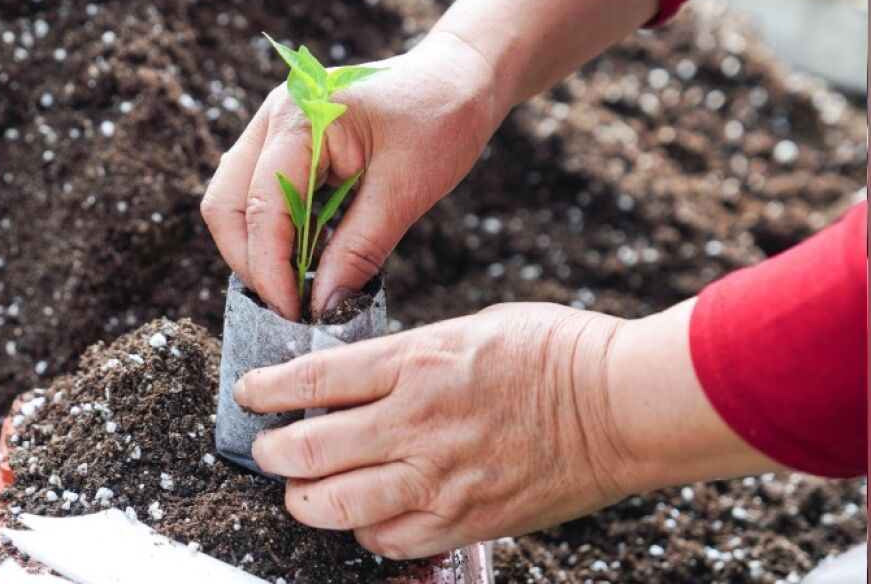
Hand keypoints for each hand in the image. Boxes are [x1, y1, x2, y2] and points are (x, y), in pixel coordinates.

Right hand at [200, 31, 508, 319]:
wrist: (459, 77)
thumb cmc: (441, 119)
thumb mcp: (406, 190)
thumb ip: (359, 249)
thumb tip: (323, 307)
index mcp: (301, 117)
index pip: (264, 206)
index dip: (271, 269)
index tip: (295, 313)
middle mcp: (274, 116)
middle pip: (228, 204)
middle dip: (252, 262)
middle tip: (290, 306)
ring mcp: (275, 127)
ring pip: (237, 201)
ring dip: (260, 249)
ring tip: (298, 288)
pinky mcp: (286, 142)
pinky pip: (261, 195)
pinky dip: (277, 232)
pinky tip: (307, 259)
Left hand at [232, 300, 776, 558]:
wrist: (621, 406)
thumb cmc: (555, 352)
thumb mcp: (469, 329)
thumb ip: (408, 357)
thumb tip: (359, 379)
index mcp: (416, 361)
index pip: (313, 380)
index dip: (267, 390)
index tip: (248, 395)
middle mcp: (416, 422)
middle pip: (308, 450)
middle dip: (272, 453)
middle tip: (268, 451)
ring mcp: (438, 478)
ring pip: (335, 506)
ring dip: (305, 500)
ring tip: (302, 491)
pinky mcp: (464, 521)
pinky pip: (388, 540)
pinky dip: (364, 530)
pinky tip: (365, 515)